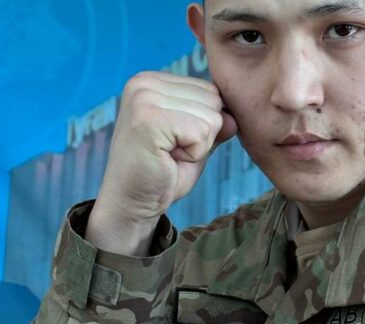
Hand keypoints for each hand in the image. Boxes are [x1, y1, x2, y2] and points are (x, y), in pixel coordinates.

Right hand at [87, 72, 236, 254]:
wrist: (132, 203)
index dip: (203, 124)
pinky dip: (194, 154)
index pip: (211, 90)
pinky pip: (202, 132)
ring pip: (211, 117)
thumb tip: (232, 117)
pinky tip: (168, 159)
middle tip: (171, 151)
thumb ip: (215, 124)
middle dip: (203, 134)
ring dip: (199, 145)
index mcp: (152, 80)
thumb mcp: (196, 143)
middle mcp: (144, 82)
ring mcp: (144, 98)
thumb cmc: (163, 173)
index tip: (174, 141)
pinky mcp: (148, 118)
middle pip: (214, 100)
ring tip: (168, 155)